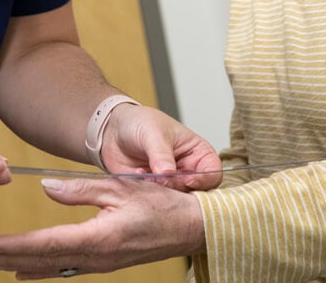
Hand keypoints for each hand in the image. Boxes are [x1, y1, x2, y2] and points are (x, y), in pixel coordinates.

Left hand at [0, 177, 204, 277]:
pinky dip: (43, 269)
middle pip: (46, 261)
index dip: (18, 246)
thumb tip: (47, 187)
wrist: (193, 226)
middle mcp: (99, 256)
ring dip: (23, 265)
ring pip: (55, 268)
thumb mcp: (122, 187)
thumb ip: (82, 189)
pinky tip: (27, 271)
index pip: (50, 243)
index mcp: (102, 236)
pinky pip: (68, 268)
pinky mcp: (106, 262)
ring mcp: (103, 263)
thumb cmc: (164, 203)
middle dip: (11, 259)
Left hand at [103, 106, 222, 190]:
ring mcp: (171, 183)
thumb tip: (168, 174)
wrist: (112, 130)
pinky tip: (136, 176)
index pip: (213, 173)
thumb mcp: (153, 132)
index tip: (187, 180)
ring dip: (161, 192)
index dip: (204, 180)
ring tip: (145, 175)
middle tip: (161, 180)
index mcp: (198, 153)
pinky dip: (147, 194)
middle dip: (178, 189)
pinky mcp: (154, 192)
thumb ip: (161, 154)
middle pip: (196, 192)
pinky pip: (156, 202)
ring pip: (176, 200)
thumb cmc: (139, 123)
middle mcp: (187, 171)